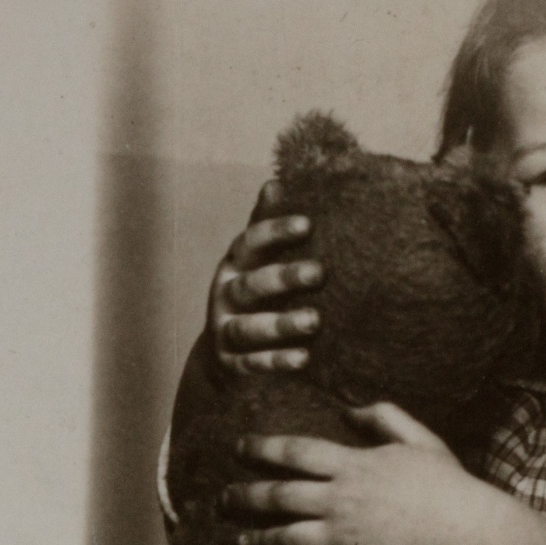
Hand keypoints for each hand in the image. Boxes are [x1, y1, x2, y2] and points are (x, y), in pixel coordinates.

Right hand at [205, 195, 321, 375]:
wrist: (225, 354)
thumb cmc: (254, 296)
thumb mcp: (256, 262)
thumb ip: (266, 227)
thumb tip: (277, 181)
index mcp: (234, 265)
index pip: (250, 243)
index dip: (276, 232)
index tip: (308, 224)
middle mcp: (225, 295)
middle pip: (250, 285)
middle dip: (283, 278)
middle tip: (320, 272)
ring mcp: (225, 331)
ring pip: (249, 327)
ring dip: (280, 324)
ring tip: (314, 320)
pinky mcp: (232, 364)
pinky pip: (252, 363)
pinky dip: (275, 361)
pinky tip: (303, 358)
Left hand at [221, 403, 505, 544]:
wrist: (467, 532)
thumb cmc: (446, 484)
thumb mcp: (420, 440)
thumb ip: (386, 417)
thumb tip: (350, 409)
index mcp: (353, 466)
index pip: (293, 452)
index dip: (260, 448)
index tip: (237, 448)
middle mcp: (340, 501)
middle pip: (277, 496)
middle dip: (243, 497)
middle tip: (222, 500)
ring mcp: (344, 537)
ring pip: (285, 539)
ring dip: (258, 542)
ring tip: (242, 543)